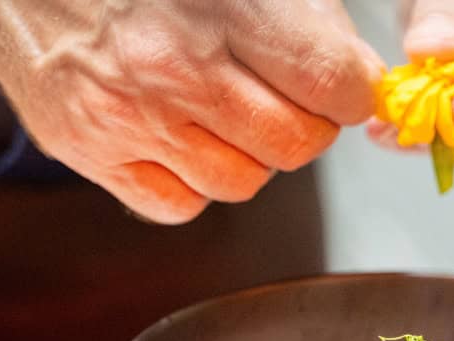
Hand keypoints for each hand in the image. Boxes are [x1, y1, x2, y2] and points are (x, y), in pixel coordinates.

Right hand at [0, 0, 383, 222]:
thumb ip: (305, 18)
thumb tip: (361, 82)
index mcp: (222, 6)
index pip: (332, 86)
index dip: (351, 94)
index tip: (343, 88)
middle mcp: (174, 68)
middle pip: (295, 146)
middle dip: (305, 127)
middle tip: (284, 98)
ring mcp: (129, 118)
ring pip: (243, 183)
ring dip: (249, 155)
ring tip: (223, 112)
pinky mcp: (92, 154)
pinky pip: (181, 206)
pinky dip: (193, 182)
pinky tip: (178, 137)